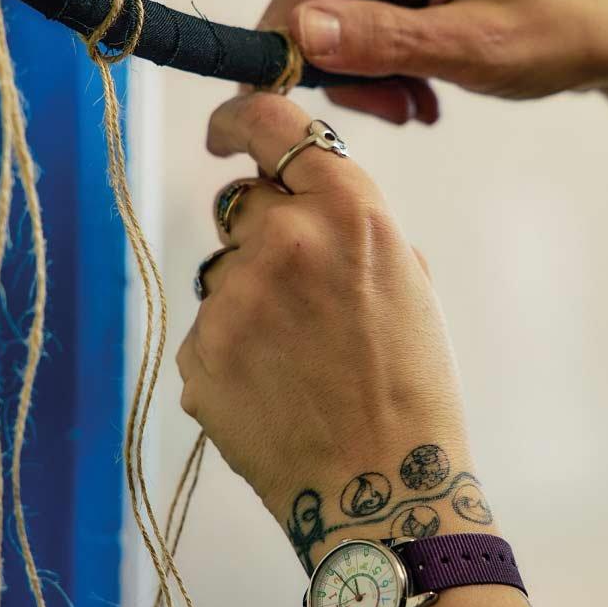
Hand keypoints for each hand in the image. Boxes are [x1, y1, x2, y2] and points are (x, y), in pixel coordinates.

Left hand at [177, 92, 480, 565]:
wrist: (382, 486)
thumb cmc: (409, 387)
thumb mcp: (407, 281)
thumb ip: (351, 224)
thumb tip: (302, 194)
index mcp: (349, 213)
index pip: (273, 122)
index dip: (240, 119)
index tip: (224, 132)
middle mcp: (284, 240)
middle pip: (244, 204)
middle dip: (265, 236)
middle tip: (304, 297)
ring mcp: (233, 296)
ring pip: (224, 272)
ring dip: (252, 299)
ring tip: (302, 359)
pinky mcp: (198, 349)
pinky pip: (208, 329)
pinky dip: (233, 352)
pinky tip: (277, 389)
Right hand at [255, 0, 607, 124]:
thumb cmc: (570, 32)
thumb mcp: (475, 48)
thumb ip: (384, 40)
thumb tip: (296, 33)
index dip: (288, 50)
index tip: (290, 110)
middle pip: (320, 0)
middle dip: (339, 67)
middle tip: (391, 114)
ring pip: (341, 16)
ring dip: (366, 71)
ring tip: (416, 107)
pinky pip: (372, 15)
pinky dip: (386, 61)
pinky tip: (423, 90)